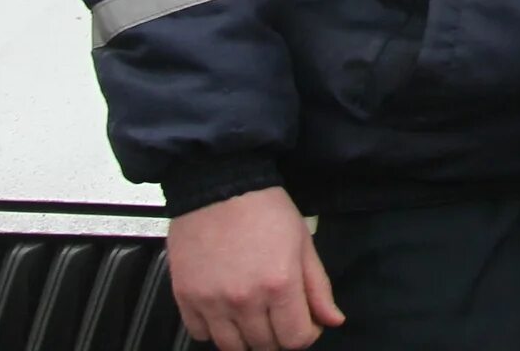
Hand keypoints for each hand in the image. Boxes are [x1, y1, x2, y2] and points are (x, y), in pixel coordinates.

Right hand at [167, 187, 342, 350]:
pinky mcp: (186, 297)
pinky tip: (224, 310)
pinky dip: (213, 329)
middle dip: (278, 336)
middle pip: (265, 345)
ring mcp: (212, 301)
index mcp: (280, 284)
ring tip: (252, 316)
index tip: (305, 324)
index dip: (306, 335)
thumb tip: (333, 320)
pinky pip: (200, 334)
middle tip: (278, 316)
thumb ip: (318, 287)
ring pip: (232, 347)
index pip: (296, 339)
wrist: (219, 185)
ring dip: (246, 338)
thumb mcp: (303, 242)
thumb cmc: (263, 208)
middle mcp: (245, 299)